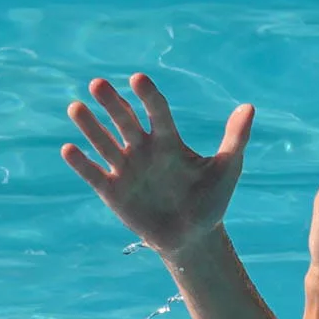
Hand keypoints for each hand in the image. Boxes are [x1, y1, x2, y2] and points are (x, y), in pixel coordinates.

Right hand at [62, 73, 253, 259]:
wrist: (192, 239)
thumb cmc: (210, 202)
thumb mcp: (226, 170)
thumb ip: (235, 139)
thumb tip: (249, 107)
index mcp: (168, 141)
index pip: (157, 112)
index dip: (148, 96)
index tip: (138, 79)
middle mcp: (143, 150)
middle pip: (125, 121)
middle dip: (112, 104)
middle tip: (98, 84)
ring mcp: (126, 170)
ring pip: (105, 143)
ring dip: (90, 127)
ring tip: (76, 107)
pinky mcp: (113, 192)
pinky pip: (95, 175)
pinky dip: (82, 164)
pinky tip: (68, 149)